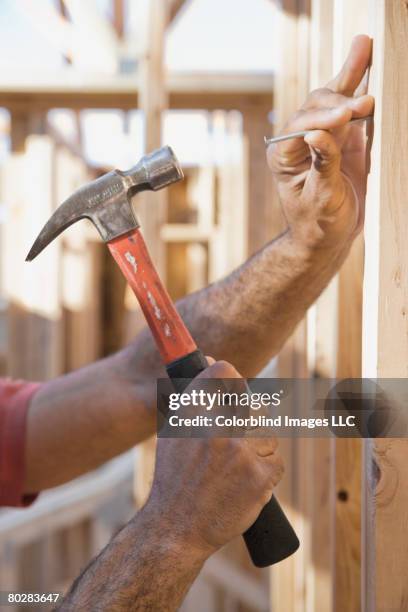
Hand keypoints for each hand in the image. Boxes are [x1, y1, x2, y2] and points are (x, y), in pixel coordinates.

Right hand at [146, 360, 283, 556]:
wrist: (176, 526)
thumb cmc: (174, 477)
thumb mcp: (173, 431)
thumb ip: (194, 396)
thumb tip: (213, 362)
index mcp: (192, 412)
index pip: (225, 372)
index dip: (232, 378)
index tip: (233, 387)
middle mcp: (216, 427)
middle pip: (253, 405)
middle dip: (247, 422)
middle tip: (231, 445)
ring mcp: (240, 451)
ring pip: (267, 434)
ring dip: (257, 449)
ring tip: (234, 468)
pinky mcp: (259, 476)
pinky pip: (275, 459)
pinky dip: (265, 470)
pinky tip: (245, 481)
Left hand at [267, 35, 373, 249]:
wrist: (330, 236)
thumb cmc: (319, 224)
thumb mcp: (321, 200)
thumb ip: (323, 166)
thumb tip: (316, 134)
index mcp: (283, 155)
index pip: (300, 126)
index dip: (323, 118)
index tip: (348, 115)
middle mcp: (299, 139)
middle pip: (316, 106)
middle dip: (341, 100)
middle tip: (366, 102)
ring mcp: (322, 134)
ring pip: (333, 98)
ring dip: (350, 74)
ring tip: (364, 44)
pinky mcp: (342, 136)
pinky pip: (350, 107)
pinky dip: (359, 84)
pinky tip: (367, 59)